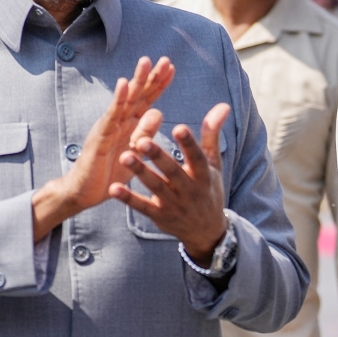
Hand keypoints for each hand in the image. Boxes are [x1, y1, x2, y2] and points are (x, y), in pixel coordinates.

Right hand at [32, 56, 174, 241]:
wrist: (84, 192)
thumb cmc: (109, 172)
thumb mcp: (135, 154)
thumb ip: (146, 134)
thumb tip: (158, 112)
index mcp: (129, 125)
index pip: (147, 100)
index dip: (158, 85)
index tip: (172, 68)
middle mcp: (120, 121)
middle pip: (138, 95)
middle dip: (151, 77)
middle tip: (166, 59)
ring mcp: (109, 126)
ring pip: (125, 100)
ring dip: (136, 80)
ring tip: (145, 62)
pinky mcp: (100, 136)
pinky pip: (111, 116)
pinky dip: (117, 99)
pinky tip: (123, 85)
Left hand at [109, 103, 231, 265]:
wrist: (206, 231)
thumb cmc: (208, 188)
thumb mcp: (213, 164)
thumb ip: (212, 134)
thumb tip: (223, 105)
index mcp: (203, 175)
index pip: (197, 158)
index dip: (189, 144)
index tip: (179, 128)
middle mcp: (189, 191)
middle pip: (172, 173)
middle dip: (158, 157)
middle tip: (142, 140)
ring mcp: (173, 205)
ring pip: (155, 188)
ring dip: (140, 173)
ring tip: (124, 157)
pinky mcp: (159, 216)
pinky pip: (142, 207)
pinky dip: (128, 198)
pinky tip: (114, 188)